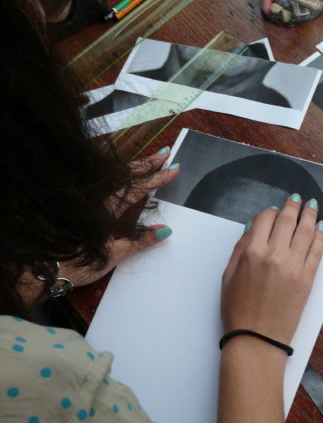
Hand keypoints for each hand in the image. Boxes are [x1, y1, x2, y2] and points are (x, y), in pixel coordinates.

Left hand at [59, 148, 179, 287]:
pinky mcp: (88, 210)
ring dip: (136, 168)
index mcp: (107, 210)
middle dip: (148, 164)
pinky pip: (109, 186)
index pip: (137, 189)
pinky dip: (123, 178)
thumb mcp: (113, 255)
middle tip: (165, 152)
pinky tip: (128, 177)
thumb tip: (164, 230)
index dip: (156, 178)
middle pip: (127, 177)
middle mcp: (99, 202)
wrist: (49, 270)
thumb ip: (140, 241)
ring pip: (117, 179)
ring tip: (151, 160)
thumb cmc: (79, 263)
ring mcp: (92, 204)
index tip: (173, 168)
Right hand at [221, 193, 322, 344]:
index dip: (271, 213)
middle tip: (298, 199)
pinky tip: (320, 228)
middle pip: (288, 221)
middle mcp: (275, 255)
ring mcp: (294, 266)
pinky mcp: (308, 278)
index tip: (275, 211)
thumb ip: (240, 248)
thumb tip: (252, 228)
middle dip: (294, 207)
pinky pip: (316, 251)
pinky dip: (320, 236)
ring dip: (310, 215)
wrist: (257, 338)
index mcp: (252, 252)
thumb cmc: (238, 310)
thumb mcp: (228, 275)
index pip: (265, 219)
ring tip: (312, 206)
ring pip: (306, 231)